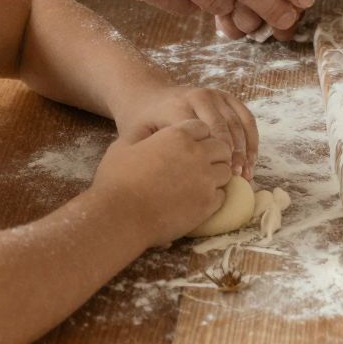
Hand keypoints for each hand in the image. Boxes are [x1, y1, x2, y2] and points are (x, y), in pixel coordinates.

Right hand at [91, 118, 230, 247]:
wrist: (120, 216)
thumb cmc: (116, 180)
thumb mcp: (123, 146)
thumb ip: (141, 135)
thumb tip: (148, 133)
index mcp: (177, 136)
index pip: (202, 127)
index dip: (197, 136)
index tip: (190, 147)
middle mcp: (197, 154)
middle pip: (221, 147)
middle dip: (214, 153)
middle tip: (200, 165)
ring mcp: (205, 179)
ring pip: (226, 171)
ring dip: (216, 175)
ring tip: (200, 182)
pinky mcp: (207, 204)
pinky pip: (222, 195)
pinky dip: (214, 196)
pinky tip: (199, 199)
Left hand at [112, 84, 256, 177]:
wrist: (150, 95)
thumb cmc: (143, 121)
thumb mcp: (137, 134)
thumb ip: (146, 151)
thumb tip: (158, 177)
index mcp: (178, 106)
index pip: (202, 132)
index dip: (212, 156)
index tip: (216, 177)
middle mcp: (200, 96)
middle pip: (223, 127)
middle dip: (232, 155)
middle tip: (236, 177)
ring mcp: (216, 95)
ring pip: (238, 124)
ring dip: (246, 150)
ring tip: (246, 174)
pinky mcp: (227, 97)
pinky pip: (246, 118)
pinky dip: (252, 140)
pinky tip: (252, 160)